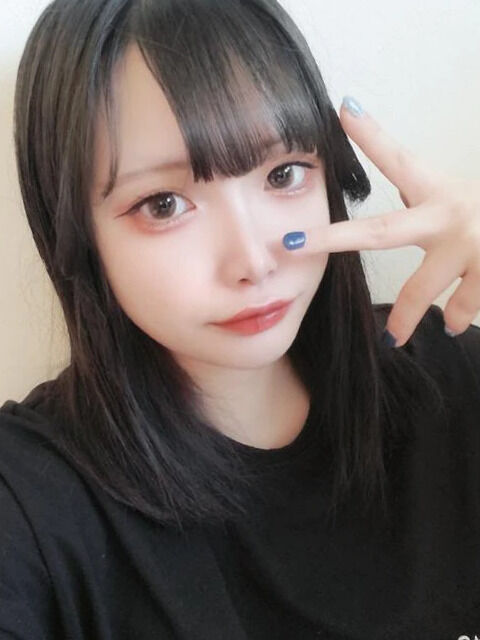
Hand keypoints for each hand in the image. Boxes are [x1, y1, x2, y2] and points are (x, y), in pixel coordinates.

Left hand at [292, 97, 479, 347]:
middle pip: (382, 232)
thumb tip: (394, 187)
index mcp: (439, 193)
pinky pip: (463, 310)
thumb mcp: (455, 200)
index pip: (400, 160)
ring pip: (421, 294)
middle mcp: (451, 215)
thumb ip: (423, 199)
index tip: (341, 109)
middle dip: (334, 238)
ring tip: (395, 337)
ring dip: (405, 318)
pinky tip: (456, 323)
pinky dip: (459, 317)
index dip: (371, 135)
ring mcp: (472, 245)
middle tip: (291, 242)